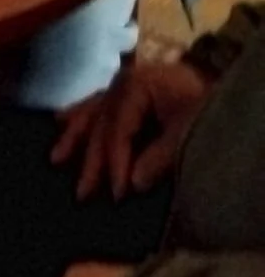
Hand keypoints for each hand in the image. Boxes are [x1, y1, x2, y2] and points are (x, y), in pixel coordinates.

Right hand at [52, 60, 213, 200]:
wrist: (221, 82)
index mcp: (135, 87)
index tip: (117, 195)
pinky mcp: (126, 90)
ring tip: (56, 159)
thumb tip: (131, 184)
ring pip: (91, 113)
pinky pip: (95, 103)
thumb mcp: (188, 131)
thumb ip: (159, 157)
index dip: (115, 164)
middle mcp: (120, 83)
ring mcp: (121, 84)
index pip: (118, 131)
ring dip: (74, 138)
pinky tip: (59, 120)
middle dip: (92, 161)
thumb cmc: (205, 105)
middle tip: (82, 192)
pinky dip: (79, 114)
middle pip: (101, 126)